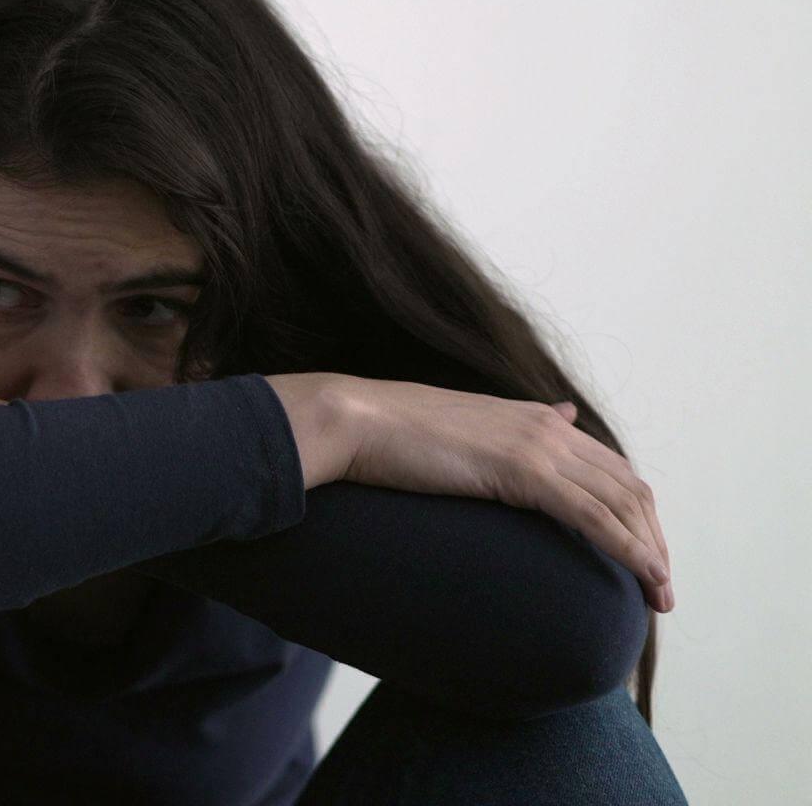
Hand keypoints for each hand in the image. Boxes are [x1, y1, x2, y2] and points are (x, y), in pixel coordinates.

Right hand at [287, 374, 672, 614]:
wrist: (353, 419)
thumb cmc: (385, 434)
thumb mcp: (453, 429)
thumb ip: (501, 433)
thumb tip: (554, 415)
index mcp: (530, 418)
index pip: (607, 466)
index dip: (633, 512)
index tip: (639, 552)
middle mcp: (546, 427)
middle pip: (628, 487)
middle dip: (653, 537)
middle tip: (658, 585)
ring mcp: (539, 447)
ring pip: (623, 504)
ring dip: (651, 552)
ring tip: (659, 596)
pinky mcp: (525, 471)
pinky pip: (596, 517)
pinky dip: (630, 550)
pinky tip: (644, 577)